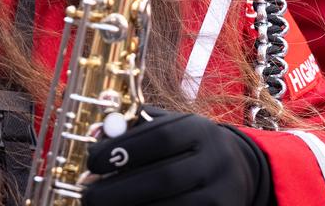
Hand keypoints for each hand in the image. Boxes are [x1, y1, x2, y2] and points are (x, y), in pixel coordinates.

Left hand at [84, 108, 270, 205]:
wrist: (237, 172)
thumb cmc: (188, 148)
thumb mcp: (171, 128)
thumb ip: (136, 128)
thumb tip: (98, 136)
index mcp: (200, 129)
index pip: (160, 137)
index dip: (123, 149)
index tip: (91, 161)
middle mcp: (216, 161)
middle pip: (164, 178)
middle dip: (119, 190)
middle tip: (88, 196)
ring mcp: (221, 194)